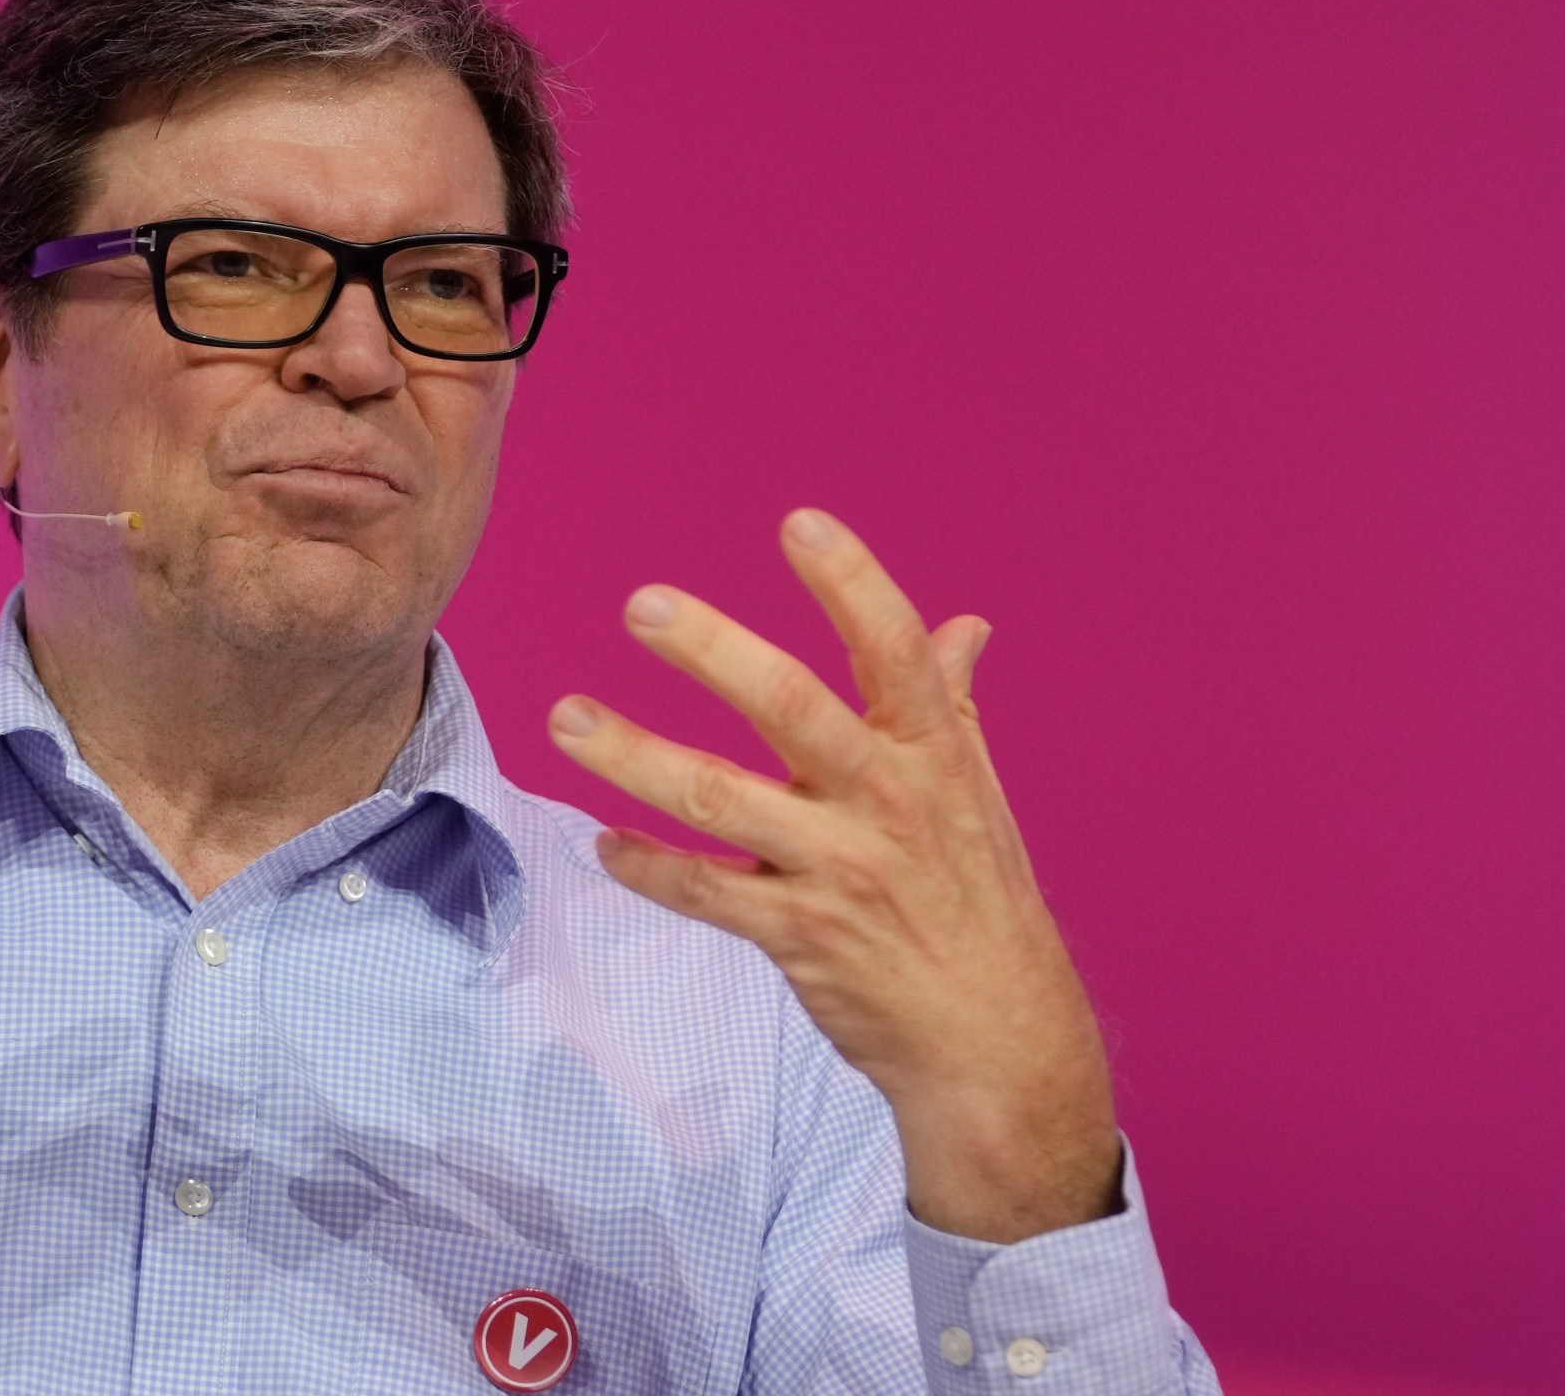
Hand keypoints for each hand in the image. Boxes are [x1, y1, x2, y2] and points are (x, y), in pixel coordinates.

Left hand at [546, 508, 1119, 1242]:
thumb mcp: (979, 795)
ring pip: (721, 802)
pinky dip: (651, 870)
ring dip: (636, 757)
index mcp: (933, 755)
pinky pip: (706, 895)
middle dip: (714, 653)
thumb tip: (963, 626)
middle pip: (792, 711)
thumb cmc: (979, 901)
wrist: (998, 1041)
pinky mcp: (797, 936)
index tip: (799, 522)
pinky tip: (604, 843)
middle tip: (643, 604)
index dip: (851, 584)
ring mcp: (837, 871)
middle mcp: (886, 803)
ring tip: (566, 718)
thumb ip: (950, 703)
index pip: (892, 652)